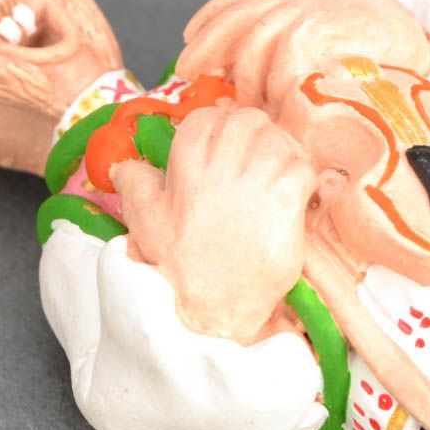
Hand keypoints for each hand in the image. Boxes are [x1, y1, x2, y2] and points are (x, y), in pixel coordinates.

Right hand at [110, 106, 317, 342]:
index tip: (230, 149)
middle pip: (247, 120)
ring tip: (281, 178)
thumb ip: (136, 187)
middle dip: (257, 134)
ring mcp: (254, 182)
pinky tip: (297, 198)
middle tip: (261, 160)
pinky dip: (305, 179)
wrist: (213, 311)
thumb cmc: (182, 269)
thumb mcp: (147, 225)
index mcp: (186, 167)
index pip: (207, 118)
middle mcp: (220, 167)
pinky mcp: (285, 201)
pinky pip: (303, 167)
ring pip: (278, 139)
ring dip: (284, 154)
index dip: (222, 128)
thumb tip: (124, 167)